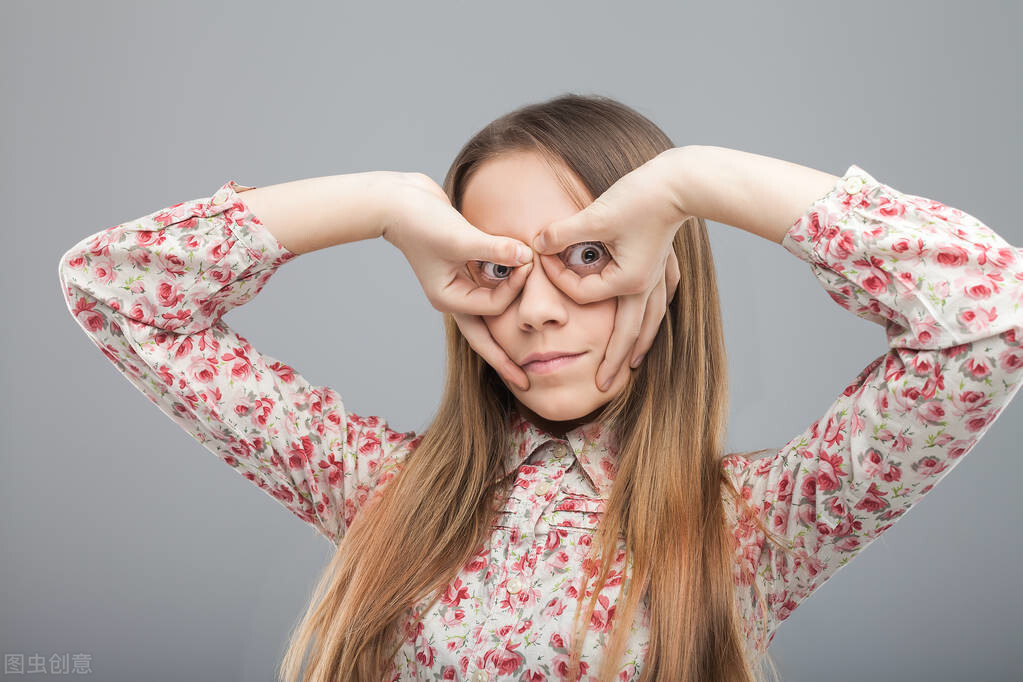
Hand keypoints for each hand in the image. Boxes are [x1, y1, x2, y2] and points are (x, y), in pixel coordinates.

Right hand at [381, 172, 534, 390]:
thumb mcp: (459, 236)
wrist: (400, 201)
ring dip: (507, 322)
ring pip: (489, 314)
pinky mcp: (464, 270)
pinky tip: (518, 293)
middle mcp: (454, 297)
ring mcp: (458, 286)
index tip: (528, 260)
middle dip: (504, 360)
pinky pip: (489, 289)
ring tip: (527, 350)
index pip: (493, 305)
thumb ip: (495, 249)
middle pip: (483, 338)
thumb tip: (526, 257)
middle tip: (525, 381)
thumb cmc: (421, 220)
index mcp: (449, 298)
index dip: (515, 286)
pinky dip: (504, 289)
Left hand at [530, 150, 688, 390]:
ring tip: (634, 364)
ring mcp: (659, 274)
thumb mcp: (595, 215)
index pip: (584, 294)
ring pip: (650, 318)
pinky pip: (662, 292)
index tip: (543, 255)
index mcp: (628, 281)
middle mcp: (645, 284)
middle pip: (628, 333)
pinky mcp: (665, 260)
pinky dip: (657, 307)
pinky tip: (655, 314)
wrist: (682, 180)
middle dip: (615, 361)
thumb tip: (537, 242)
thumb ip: (563, 233)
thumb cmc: (641, 197)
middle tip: (603, 386)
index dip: (559, 278)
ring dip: (640, 342)